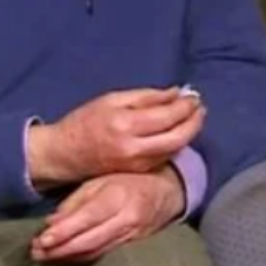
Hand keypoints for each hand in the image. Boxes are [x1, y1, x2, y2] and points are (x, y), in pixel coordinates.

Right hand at [27, 87, 204, 185]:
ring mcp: (138, 164)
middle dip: (195, 122)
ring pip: (175, 148)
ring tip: (193, 115)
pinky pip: (166, 156)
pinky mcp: (139, 172)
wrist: (64, 154)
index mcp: (126, 125)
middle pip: (179, 137)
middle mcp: (135, 148)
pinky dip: (176, 142)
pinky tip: (178, 130)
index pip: (168, 116)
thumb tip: (176, 93)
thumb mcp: (112, 99)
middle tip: (200, 108)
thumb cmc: (86, 121)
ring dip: (189, 132)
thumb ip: (146, 97)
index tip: (194, 96)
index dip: (186, 106)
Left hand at [30, 168, 185, 262]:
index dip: (63, 232)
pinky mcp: (134, 245)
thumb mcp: (103, 179)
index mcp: (118, 196)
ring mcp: (133, 234)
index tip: (41, 240)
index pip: (87, 218)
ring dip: (68, 256)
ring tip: (45, 257)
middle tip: (36, 253)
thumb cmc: (131, 180)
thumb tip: (51, 222)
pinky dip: (83, 257)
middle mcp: (127, 218)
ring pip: (96, 251)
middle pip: (89, 240)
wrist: (169, 191)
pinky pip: (105, 254)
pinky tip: (67, 257)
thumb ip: (77, 200)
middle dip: (60, 249)